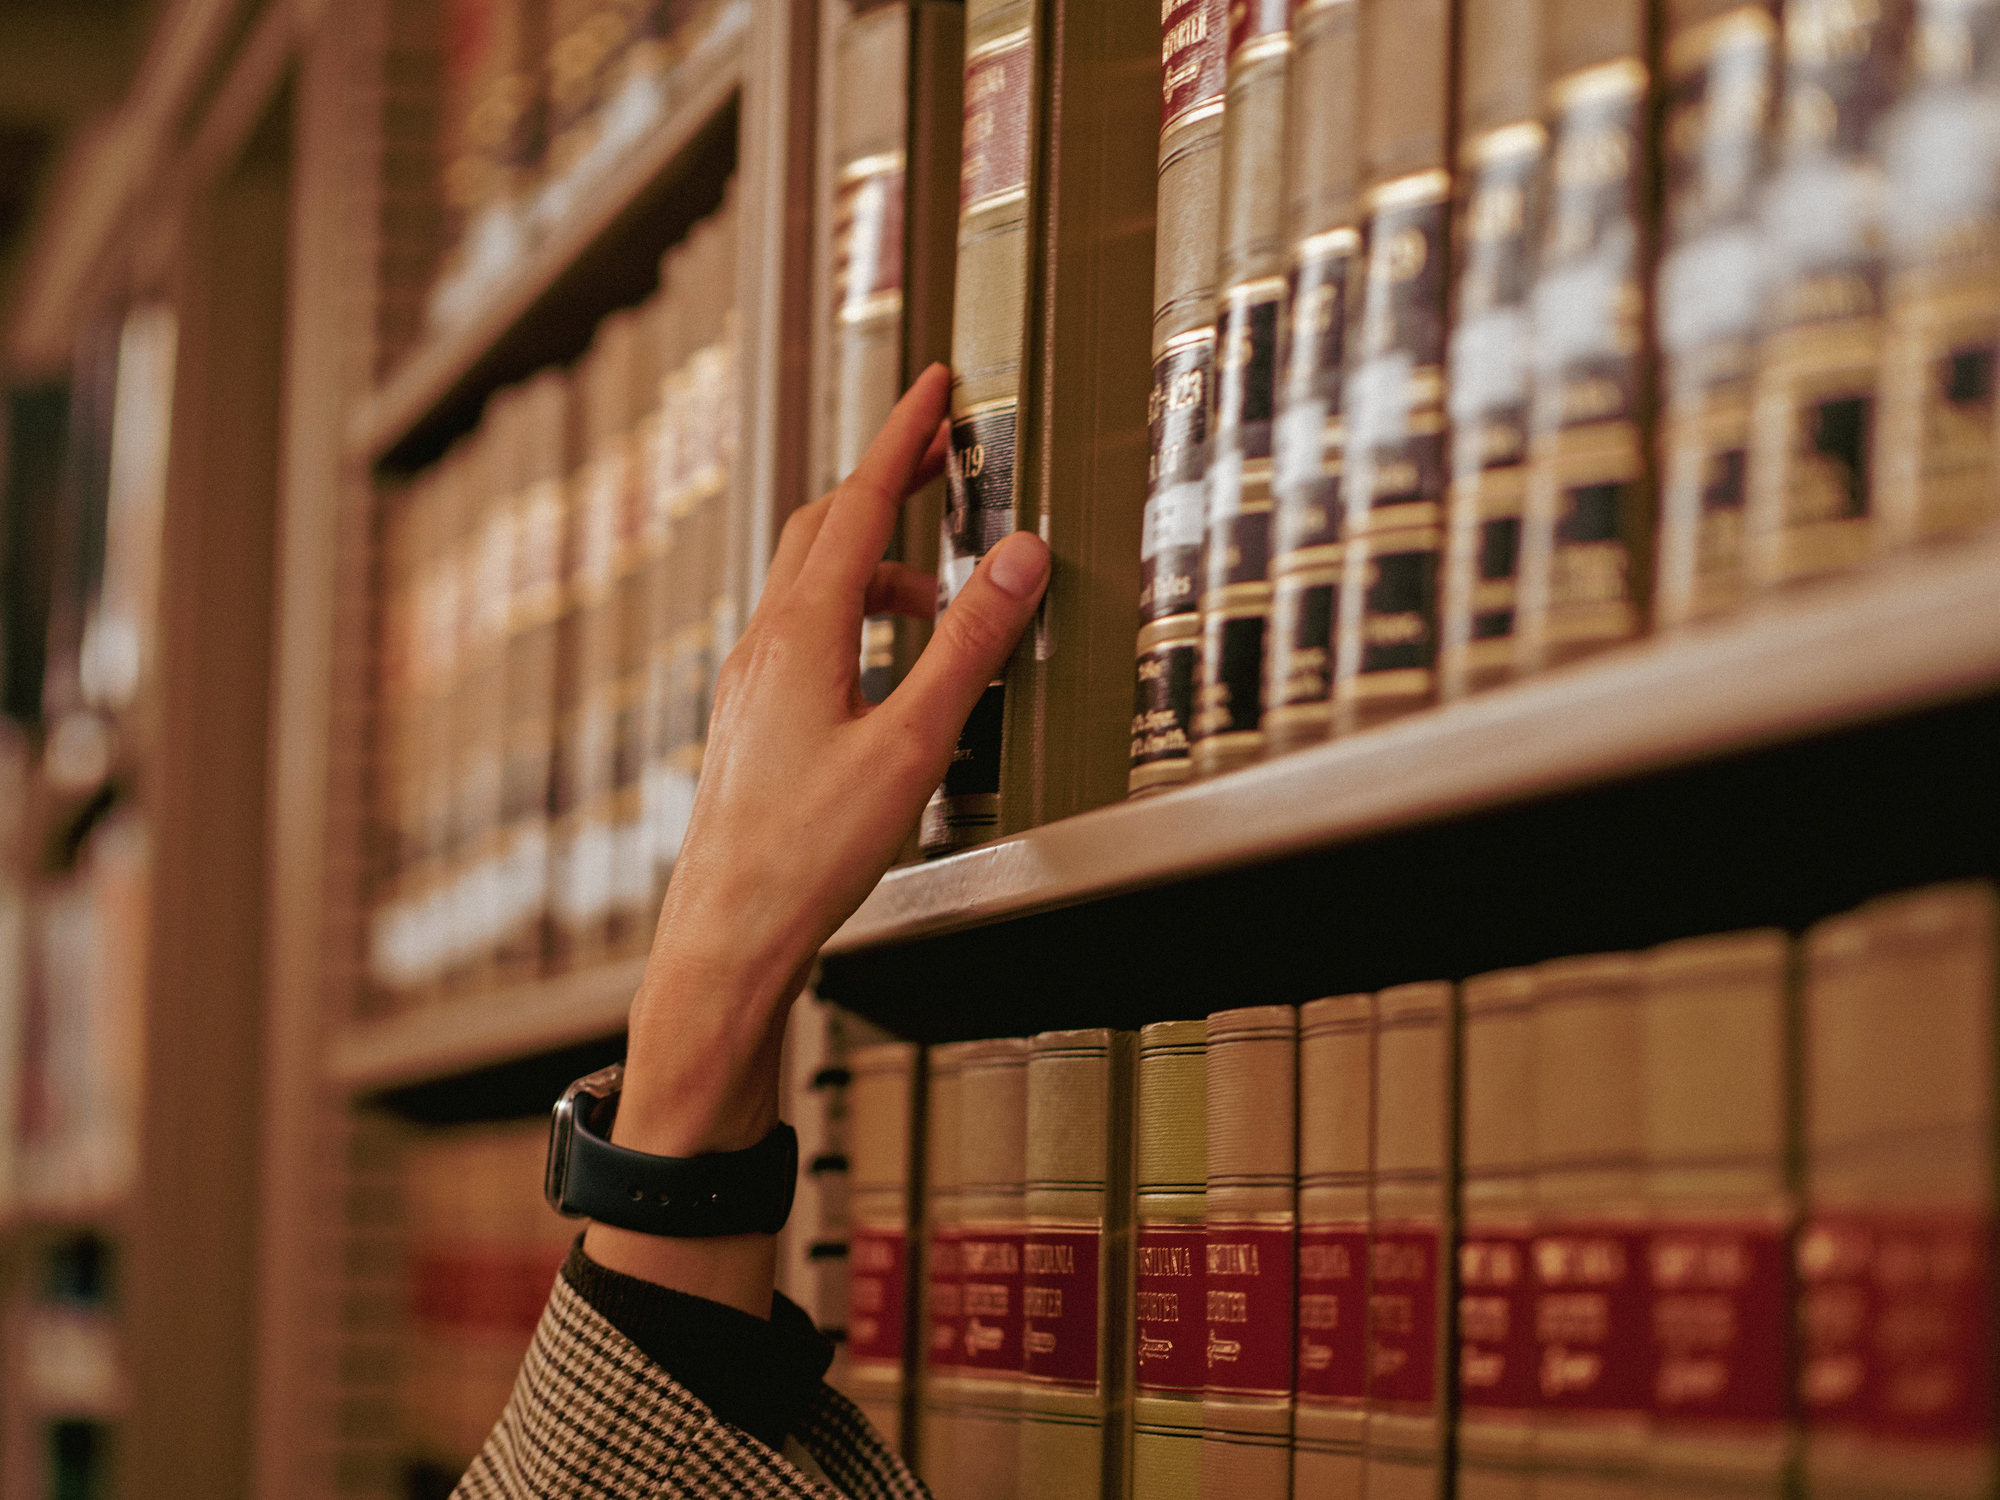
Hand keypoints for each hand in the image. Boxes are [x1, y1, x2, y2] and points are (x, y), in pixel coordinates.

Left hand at [584, 364, 1049, 1309]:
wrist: (727, 934)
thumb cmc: (809, 851)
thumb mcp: (912, 745)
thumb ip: (968, 647)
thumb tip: (1017, 556)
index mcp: (800, 633)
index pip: (856, 504)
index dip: (900, 439)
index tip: (932, 383)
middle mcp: (762, 644)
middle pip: (821, 529)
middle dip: (882, 485)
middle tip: (937, 456)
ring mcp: (747, 683)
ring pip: (809, 586)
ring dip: (873, 566)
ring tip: (936, 602)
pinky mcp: (748, 721)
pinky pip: (800, 634)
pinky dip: (851, 618)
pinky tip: (883, 671)